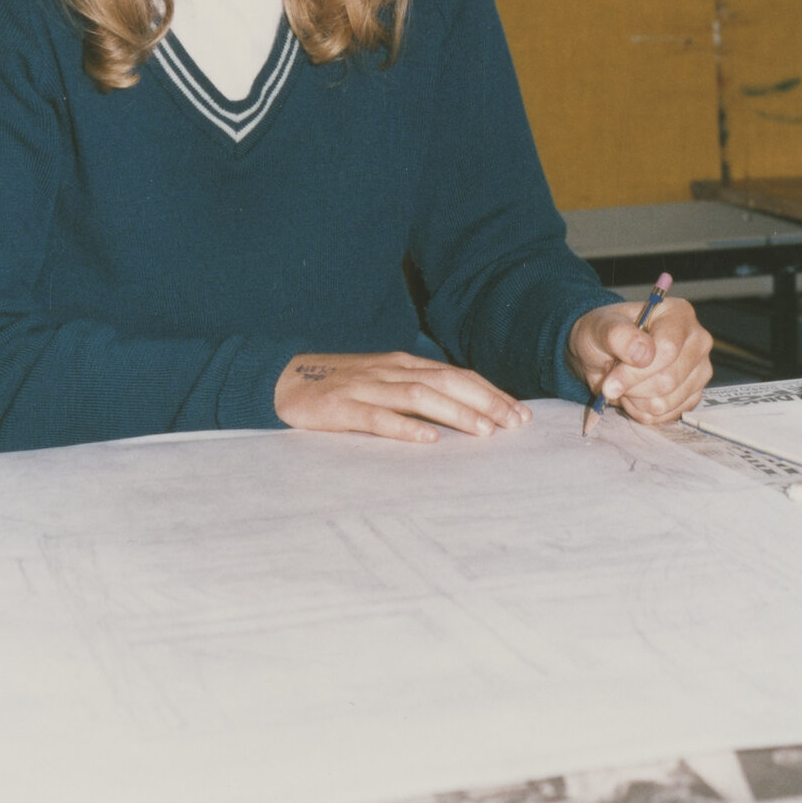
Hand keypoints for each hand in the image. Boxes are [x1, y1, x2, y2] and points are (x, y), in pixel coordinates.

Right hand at [274, 351, 531, 443]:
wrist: (282, 381)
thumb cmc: (339, 387)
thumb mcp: (382, 382)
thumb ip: (416, 391)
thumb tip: (463, 410)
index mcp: (402, 364)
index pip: (456, 375)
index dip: (490, 392)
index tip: (519, 413)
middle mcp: (389, 371)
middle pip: (446, 382)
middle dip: (484, 401)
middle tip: (514, 424)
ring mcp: (365, 388)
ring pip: (419, 396)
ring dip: (455, 412)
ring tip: (484, 431)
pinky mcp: (341, 409)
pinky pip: (377, 417)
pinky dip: (405, 426)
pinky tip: (428, 438)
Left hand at [567, 297, 712, 424]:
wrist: (603, 353)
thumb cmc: (604, 334)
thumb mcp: (599, 327)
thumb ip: (617, 335)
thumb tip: (643, 353)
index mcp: (679, 315)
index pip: (667, 350)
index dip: (635, 372)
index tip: (609, 382)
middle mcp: (697, 341)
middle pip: (667, 380)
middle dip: (631, 386)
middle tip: (612, 376)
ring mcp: (699, 370)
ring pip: (665, 402)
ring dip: (634, 399)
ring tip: (624, 382)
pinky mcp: (694, 395)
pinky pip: (666, 415)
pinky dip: (641, 410)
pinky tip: (634, 394)